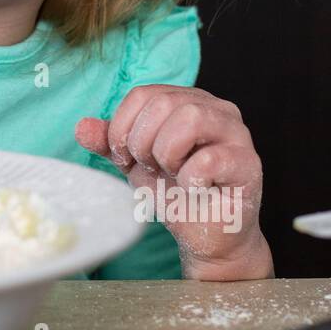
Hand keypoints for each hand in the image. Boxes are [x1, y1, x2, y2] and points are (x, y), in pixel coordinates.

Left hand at [76, 85, 272, 280]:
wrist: (205, 235)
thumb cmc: (174, 193)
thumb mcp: (133, 163)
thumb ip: (110, 142)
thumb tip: (82, 127)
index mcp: (187, 100)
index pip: (143, 94)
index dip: (123, 127)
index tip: (126, 157)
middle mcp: (216, 109)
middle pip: (164, 103)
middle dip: (143, 142)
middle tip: (152, 168)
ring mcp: (237, 134)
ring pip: (190, 118)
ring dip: (167, 154)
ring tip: (173, 174)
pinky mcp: (248, 164)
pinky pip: (209, 158)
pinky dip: (189, 178)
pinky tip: (193, 189)